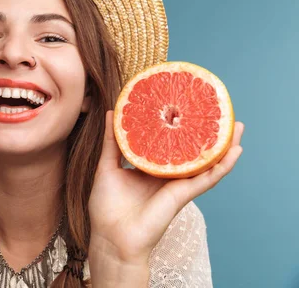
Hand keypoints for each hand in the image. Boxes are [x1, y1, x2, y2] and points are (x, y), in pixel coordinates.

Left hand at [88, 110, 243, 263]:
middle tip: (217, 112)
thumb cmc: (107, 206)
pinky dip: (222, 166)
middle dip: (204, 134)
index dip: (177, 127)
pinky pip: (207, 178)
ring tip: (236, 127)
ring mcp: (177, 184)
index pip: (168, 143)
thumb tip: (112, 113)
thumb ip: (112, 141)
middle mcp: (166, 175)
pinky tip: (235, 151)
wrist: (112, 237)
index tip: (184, 106)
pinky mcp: (182, 194)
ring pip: (205, 162)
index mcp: (149, 168)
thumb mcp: (107, 167)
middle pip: (191, 150)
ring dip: (223, 146)